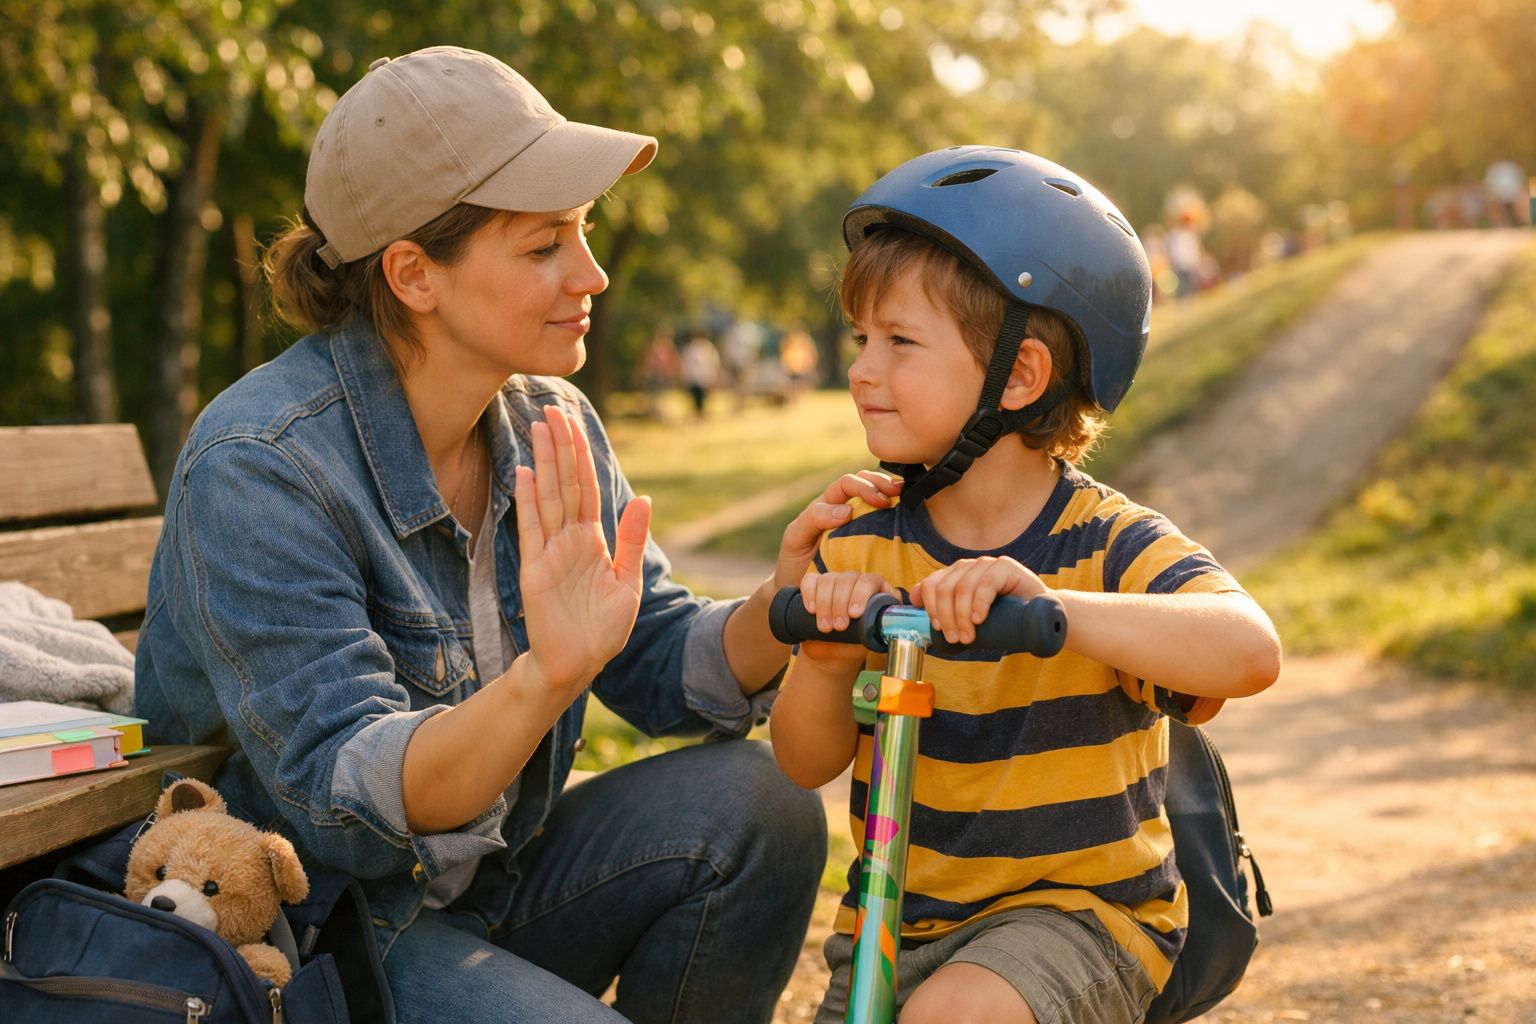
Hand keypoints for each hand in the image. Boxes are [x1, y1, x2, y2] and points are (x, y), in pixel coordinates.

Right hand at [514, 405, 651, 697]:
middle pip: (565, 483)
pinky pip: (531, 528)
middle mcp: (569, 539)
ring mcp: (550, 551)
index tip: (573, 423)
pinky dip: (528, 500)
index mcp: (593, 540)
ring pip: (548, 497)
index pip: (587, 488)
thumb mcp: (627, 582)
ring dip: (544, 462)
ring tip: (539, 428)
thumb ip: (632, 540)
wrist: (578, 664)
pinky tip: (525, 472)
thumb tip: (644, 499)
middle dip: (560, 447)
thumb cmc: (603, 629)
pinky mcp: (535, 569)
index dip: (581, 456)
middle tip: (552, 409)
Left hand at [774, 470, 900, 588]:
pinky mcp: (872, 544)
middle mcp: (846, 511)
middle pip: (867, 483)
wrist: (800, 591)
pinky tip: (907, 518)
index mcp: (828, 505)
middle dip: (882, 483)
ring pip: (880, 498)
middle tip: (895, 494)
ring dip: (892, 494)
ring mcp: (861, 526)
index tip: (878, 501)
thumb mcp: (796, 536)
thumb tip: (847, 510)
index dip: (864, 486)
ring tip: (904, 500)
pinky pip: (887, 525)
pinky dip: (899, 516)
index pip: (848, 483)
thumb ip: (813, 518)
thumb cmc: (795, 560)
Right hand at [797, 572, 894, 670]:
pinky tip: (811, 610)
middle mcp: (856, 582)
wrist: (832, 654)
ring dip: (825, 604)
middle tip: (839, 627)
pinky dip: (809, 594)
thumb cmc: (855, 645)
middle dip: (840, 604)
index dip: (861, 594)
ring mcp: (835, 582)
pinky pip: (810, 581)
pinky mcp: (815, 587)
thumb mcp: (871, 639)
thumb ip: (881, 629)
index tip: (854, 614)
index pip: (871, 580)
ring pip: (828, 580)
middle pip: (847, 579)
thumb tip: (889, 625)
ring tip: (825, 628)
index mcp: (876, 590)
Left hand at [911, 557, 1048, 644]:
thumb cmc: (1001, 617)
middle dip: (946, 617)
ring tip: (969, 636)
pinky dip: (979, 604)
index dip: (930, 606)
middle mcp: (969, 567)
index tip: (937, 628)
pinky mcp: (1005, 567)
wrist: (1038, 615)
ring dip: (962, 616)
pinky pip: (986, 584)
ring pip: (963, 588)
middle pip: (945, 588)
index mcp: (956, 575)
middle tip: (954, 638)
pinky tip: (980, 619)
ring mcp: (987, 564)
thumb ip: (946, 608)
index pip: (932, 584)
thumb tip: (914, 600)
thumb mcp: (969, 616)